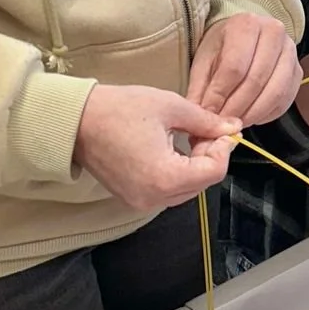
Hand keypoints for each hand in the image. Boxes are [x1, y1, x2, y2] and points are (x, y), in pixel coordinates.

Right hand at [73, 84, 239, 209]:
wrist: (75, 121)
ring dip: (195, 165)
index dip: (223, 148)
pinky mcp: (132, 199)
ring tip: (188, 137)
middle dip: (210, 156)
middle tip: (205, 130)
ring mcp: (141, 202)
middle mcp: (154, 199)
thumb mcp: (170, 107)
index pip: (214, 172)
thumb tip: (233, 128)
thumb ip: (206, 121)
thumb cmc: (119, 109)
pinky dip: (177, 173)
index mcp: (165, 178)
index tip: (221, 129)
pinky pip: (167, 191)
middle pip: (202, 183)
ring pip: (187, 190)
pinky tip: (172, 149)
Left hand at [188, 13, 300, 125]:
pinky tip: (250, 118)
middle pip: (255, 80)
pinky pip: (284, 100)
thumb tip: (201, 117)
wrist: (245, 37)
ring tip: (234, 123)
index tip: (208, 114)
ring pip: (274, 92)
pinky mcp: (298, 72)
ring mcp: (290, 53)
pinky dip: (266, 115)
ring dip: (252, 114)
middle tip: (220, 124)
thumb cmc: (222, 47)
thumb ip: (201, 89)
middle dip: (235, 108)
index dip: (220, 95)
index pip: (234, 67)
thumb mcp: (204, 61)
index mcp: (246, 24)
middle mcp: (274, 33)